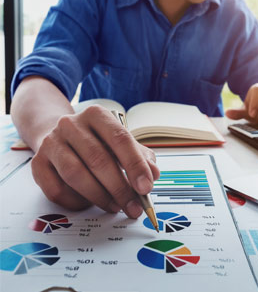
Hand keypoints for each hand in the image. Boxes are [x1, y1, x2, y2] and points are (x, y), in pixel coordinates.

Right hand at [31, 105, 159, 217]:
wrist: (59, 136)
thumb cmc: (97, 142)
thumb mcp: (121, 143)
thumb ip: (141, 157)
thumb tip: (153, 174)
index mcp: (97, 115)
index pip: (120, 139)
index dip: (135, 165)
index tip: (146, 187)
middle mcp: (71, 125)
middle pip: (98, 159)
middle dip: (120, 188)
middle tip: (133, 207)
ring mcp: (52, 143)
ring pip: (76, 175)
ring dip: (100, 197)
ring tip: (116, 206)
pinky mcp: (38, 163)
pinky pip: (57, 189)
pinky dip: (77, 201)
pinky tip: (90, 203)